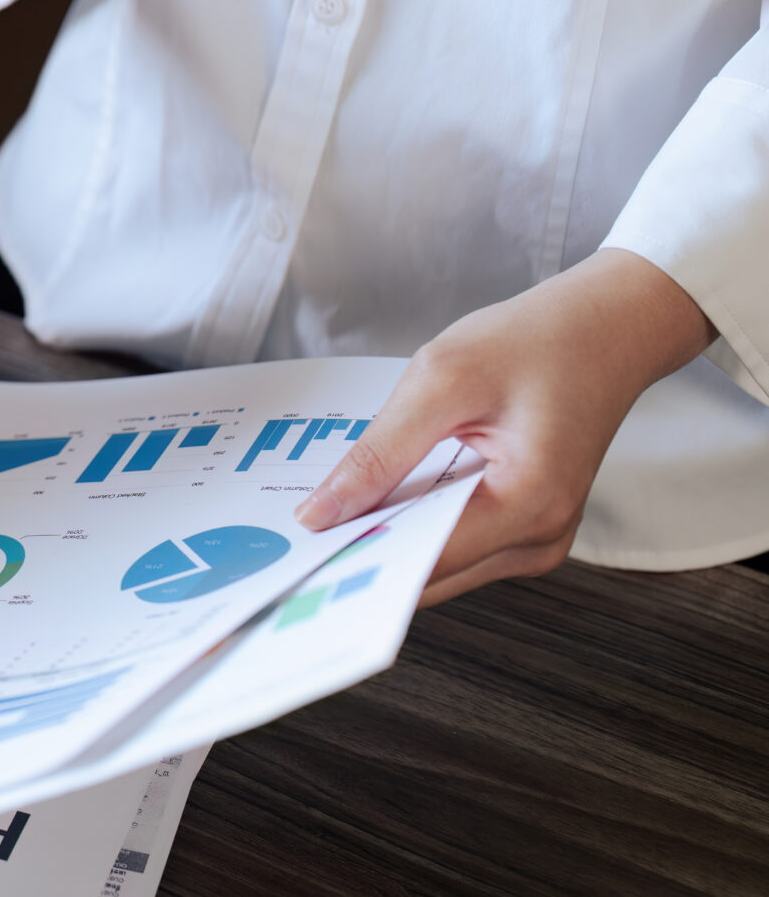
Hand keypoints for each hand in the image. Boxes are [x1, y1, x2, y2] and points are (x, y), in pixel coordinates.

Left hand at [296, 249, 715, 604]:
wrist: (606, 326)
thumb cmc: (538, 342)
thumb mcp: (442, 381)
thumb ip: (380, 454)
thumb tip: (322, 513)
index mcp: (530, 506)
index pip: (422, 563)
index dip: (352, 557)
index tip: (294, 554)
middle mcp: (540, 540)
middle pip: (427, 574)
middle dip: (362, 553)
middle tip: (295, 531)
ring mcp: (537, 538)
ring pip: (437, 564)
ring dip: (385, 537)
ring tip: (329, 509)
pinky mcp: (526, 525)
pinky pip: (454, 540)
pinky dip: (412, 521)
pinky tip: (376, 495)